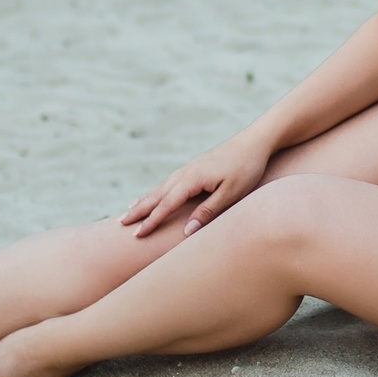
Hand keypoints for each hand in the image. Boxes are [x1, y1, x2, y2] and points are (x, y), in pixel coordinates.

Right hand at [119, 135, 271, 238]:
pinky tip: (157, 194)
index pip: (167, 204)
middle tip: (121, 223)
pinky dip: (158, 190)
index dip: (152, 221)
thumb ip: (208, 211)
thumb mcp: (231, 193)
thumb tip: (187, 231)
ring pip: (162, 186)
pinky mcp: (196, 166)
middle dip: (140, 209)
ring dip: (146, 199)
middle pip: (158, 193)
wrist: (256, 141)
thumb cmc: (247, 169)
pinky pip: (170, 181)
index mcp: (192, 178)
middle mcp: (186, 171)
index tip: (137, 235)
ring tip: (130, 210)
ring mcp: (190, 167)